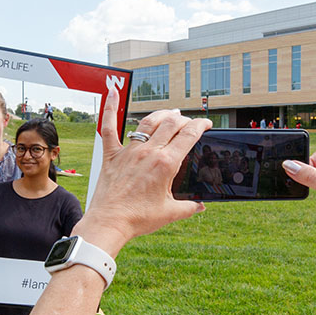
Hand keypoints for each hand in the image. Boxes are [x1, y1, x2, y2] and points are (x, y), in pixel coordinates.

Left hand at [72, 88, 211, 256]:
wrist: (109, 223)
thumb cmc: (138, 219)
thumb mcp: (170, 214)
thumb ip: (189, 207)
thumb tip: (201, 206)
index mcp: (166, 164)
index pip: (189, 135)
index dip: (201, 125)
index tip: (206, 124)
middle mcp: (148, 152)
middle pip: (171, 124)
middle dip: (184, 120)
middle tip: (189, 123)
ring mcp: (129, 151)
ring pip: (148, 122)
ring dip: (162, 114)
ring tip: (170, 113)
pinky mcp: (112, 155)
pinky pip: (109, 127)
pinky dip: (110, 108)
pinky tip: (112, 91)